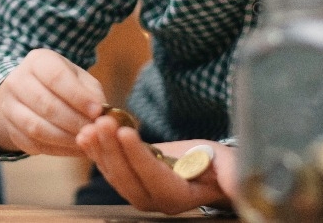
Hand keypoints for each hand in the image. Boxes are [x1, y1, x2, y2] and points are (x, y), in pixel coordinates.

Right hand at [0, 48, 105, 155]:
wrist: (28, 93)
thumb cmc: (62, 84)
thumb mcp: (78, 78)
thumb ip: (91, 92)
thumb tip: (101, 113)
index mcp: (37, 62)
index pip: (56, 78)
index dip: (78, 96)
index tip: (97, 111)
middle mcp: (17, 81)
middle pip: (46, 105)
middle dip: (74, 121)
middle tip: (94, 131)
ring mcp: (9, 106)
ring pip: (36, 127)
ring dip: (65, 138)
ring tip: (85, 141)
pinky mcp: (9, 128)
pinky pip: (32, 143)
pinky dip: (56, 150)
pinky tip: (74, 148)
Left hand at [76, 115, 237, 214]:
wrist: (208, 168)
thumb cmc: (221, 165)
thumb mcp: (231, 166)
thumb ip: (231, 176)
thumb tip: (238, 185)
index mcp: (179, 198)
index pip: (154, 176)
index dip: (138, 155)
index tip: (126, 131)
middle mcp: (154, 200)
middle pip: (127, 176)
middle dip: (112, 148)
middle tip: (102, 122)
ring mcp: (138, 192)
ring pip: (113, 173)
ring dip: (99, 149)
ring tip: (90, 126)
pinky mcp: (128, 181)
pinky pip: (108, 168)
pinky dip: (95, 151)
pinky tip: (84, 134)